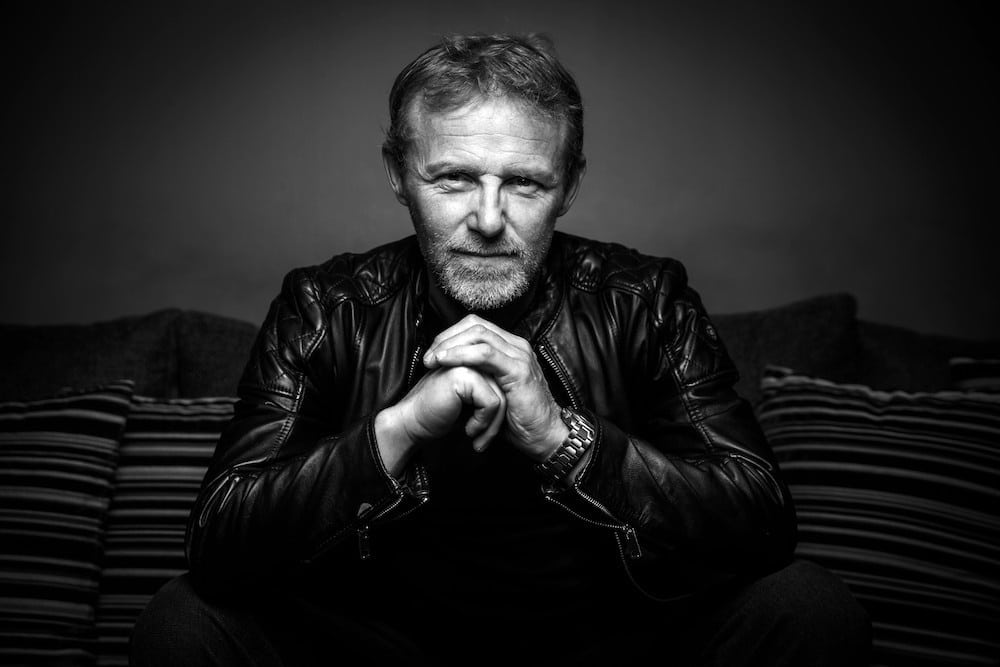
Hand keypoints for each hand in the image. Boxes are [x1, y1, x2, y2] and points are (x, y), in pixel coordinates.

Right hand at [375, 366, 505, 476]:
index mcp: (474, 356)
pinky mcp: (464, 375)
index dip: (499, 410)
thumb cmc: (440, 415)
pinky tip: (468, 429)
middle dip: (498, 418)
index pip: (504, 379)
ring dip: (491, 424)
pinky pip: (492, 402)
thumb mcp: (473, 402)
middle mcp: (472, 354)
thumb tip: (515, 397)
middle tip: (483, 439)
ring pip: (502, 396)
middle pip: (506, 388)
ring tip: (475, 436)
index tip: (487, 430)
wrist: (414, 424)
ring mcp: (468, 362)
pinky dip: (483, 422)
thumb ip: (492, 390)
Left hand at [422, 315, 567, 461]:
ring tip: (432, 360)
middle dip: (446, 338)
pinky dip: (461, 354)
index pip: (475, 326)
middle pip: (474, 325)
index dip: (450, 336)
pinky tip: (445, 362)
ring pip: (478, 334)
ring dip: (450, 345)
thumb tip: (447, 373)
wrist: (543, 437)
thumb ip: (477, 376)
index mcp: (510, 347)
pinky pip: (485, 353)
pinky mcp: (518, 369)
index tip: (432, 354)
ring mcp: (519, 355)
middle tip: (428, 357)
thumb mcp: (492, 391)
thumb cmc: (517, 420)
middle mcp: (516, 345)